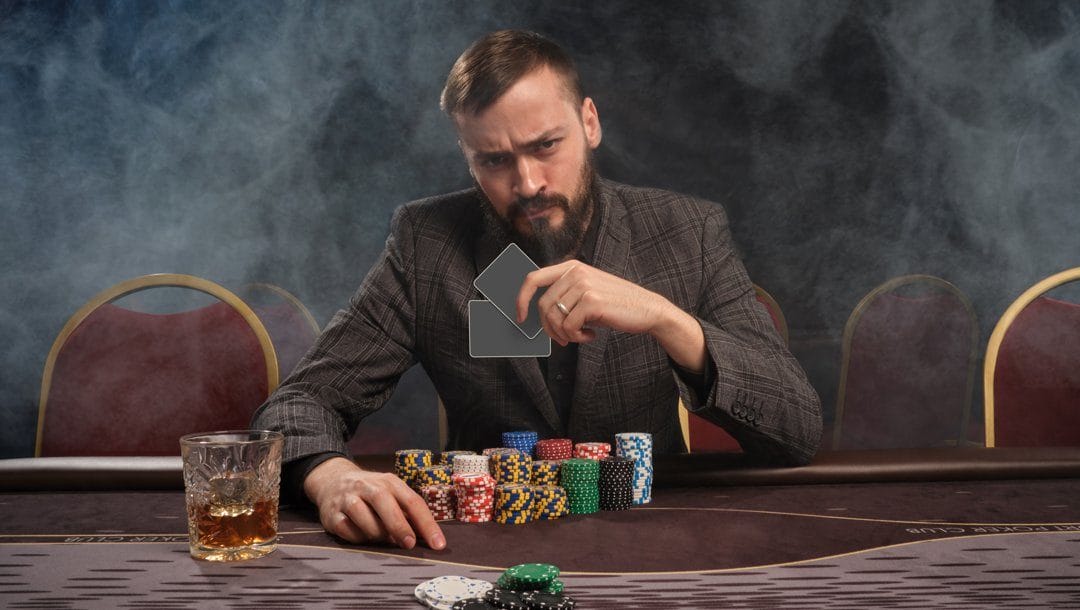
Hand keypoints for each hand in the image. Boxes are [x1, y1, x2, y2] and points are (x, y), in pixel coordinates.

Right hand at [303, 456, 445, 549]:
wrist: (332, 481)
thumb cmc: (370, 493)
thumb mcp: (390, 493)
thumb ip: (406, 512)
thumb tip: (424, 538)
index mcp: (389, 482)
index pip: (413, 502)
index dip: (427, 524)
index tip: (438, 544)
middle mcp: (368, 486)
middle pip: (387, 505)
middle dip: (400, 527)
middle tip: (409, 545)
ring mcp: (348, 499)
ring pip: (366, 520)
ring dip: (377, 535)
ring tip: (380, 537)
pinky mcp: (331, 514)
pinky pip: (348, 531)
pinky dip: (357, 538)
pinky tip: (360, 534)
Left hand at [516, 260, 707, 370]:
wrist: (648, 310)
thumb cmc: (615, 306)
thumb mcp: (587, 293)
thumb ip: (565, 296)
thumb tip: (537, 315)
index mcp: (572, 267)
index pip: (533, 278)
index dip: (521, 299)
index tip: (520, 318)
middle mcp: (576, 272)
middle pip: (543, 305)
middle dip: (549, 329)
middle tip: (563, 340)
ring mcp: (584, 285)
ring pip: (555, 319)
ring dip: (565, 335)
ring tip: (581, 336)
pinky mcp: (592, 301)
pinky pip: (569, 327)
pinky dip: (577, 337)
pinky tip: (592, 335)